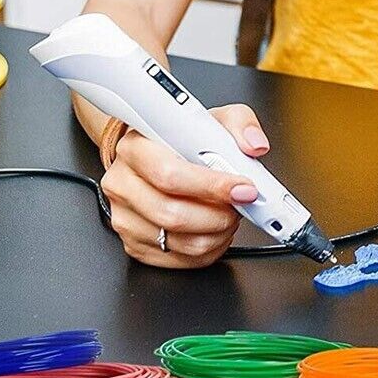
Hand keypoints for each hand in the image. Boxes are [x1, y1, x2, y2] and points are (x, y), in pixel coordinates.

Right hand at [100, 103, 270, 268]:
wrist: (154, 153)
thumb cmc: (180, 137)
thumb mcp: (212, 118)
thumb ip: (239, 124)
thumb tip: (254, 145)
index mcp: (136, 148)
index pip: (170, 175)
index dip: (212, 186)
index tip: (243, 188)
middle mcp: (123, 184)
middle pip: (173, 214)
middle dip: (219, 214)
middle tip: (241, 204)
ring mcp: (124, 217)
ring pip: (178, 241)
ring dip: (217, 233)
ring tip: (230, 215)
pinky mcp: (134, 244)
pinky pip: (177, 259)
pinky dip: (207, 250)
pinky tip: (216, 230)